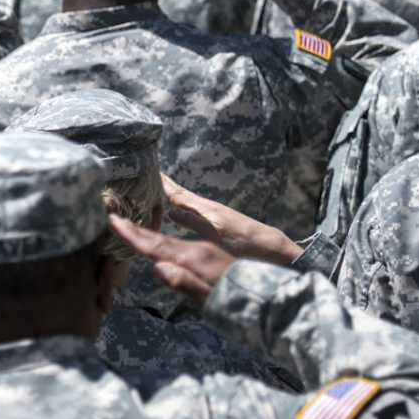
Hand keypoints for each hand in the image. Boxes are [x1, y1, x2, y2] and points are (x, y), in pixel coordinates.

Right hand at [109, 213, 235, 305]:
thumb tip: (157, 268)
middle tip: (114, 218)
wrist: (271, 296)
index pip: (157, 246)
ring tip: (132, 225)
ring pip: (171, 240)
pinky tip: (166, 232)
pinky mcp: (212, 256)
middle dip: (137, 231)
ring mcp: (207, 251)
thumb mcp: (212, 297)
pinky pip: (181, 243)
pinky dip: (167, 239)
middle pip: (162, 240)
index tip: (114, 222)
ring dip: (150, 233)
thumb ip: (186, 282)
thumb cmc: (241, 301)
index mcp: (196, 258)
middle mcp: (200, 250)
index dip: (133, 236)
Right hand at [161, 174, 302, 264]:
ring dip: (171, 196)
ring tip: (158, 191)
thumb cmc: (244, 244)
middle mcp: (207, 209)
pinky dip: (181, 207)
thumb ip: (193, 222)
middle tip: (148, 175)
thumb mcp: (215, 236)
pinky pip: (192, 211)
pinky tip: (178, 212)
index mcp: (205, 210)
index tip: (149, 170)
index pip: (178, 194)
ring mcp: (213, 215)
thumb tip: (171, 211)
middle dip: (164, 186)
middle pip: (181, 195)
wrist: (270, 248)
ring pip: (186, 203)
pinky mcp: (218, 223)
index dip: (163, 184)